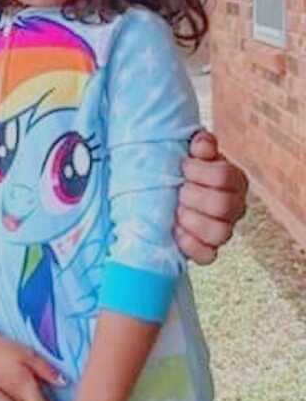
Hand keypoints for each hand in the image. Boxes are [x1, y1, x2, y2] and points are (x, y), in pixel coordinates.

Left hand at [175, 130, 246, 264]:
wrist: (164, 194)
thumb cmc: (181, 172)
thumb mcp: (189, 153)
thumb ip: (199, 145)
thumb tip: (202, 144)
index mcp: (234, 180)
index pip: (225, 176)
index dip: (200, 172)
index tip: (183, 167)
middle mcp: (235, 206)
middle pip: (224, 205)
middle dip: (194, 197)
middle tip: (178, 192)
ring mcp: (224, 230)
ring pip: (220, 233)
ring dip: (192, 221)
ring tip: (176, 212)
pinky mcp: (208, 250)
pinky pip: (208, 256)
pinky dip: (190, 245)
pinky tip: (175, 232)